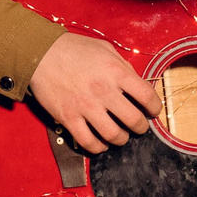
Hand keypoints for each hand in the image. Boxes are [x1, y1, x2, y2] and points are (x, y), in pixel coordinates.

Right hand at [29, 33, 159, 154]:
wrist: (41, 53)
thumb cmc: (74, 49)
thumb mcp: (105, 50)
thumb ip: (123, 67)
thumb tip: (137, 84)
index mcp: (116, 73)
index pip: (148, 97)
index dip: (155, 108)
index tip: (153, 111)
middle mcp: (104, 91)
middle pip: (134, 121)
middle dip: (141, 127)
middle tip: (138, 126)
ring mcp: (86, 107)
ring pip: (114, 136)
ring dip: (121, 139)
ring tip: (120, 135)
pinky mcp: (69, 118)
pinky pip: (89, 142)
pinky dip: (98, 147)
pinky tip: (100, 143)